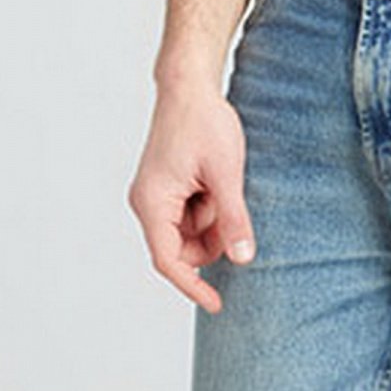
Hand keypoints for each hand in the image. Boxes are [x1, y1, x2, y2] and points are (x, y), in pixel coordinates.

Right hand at [128, 82, 256, 312]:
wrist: (189, 86)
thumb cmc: (204, 123)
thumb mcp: (226, 174)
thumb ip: (233, 219)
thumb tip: (243, 259)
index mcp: (152, 202)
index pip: (169, 261)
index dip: (194, 286)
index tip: (218, 304)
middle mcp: (147, 203)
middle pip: (181, 249)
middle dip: (212, 240)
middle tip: (234, 211)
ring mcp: (156, 196)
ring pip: (189, 233)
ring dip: (213, 222)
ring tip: (224, 184)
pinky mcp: (167, 189)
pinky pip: (190, 215)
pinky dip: (210, 208)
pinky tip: (218, 180)